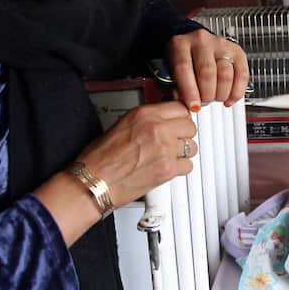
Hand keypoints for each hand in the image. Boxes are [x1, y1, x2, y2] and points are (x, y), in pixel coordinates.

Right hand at [79, 101, 197, 207]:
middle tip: (174, 141)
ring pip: (192, 146)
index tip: (179, 123)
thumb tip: (165, 118)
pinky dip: (180, 168)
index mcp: (145, 114)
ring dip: (183, 152)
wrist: (95, 181)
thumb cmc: (101, 157)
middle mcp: (157, 129)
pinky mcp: (168, 169)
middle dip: (183, 134)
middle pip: (190, 127)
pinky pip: (188, 166)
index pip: (180, 108)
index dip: (180, 117)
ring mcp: (165, 149)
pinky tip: (167, 167)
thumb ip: (148, 119)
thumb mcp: (123, 124)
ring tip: (169, 155)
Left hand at [167, 29, 249, 109]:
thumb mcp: (169, 71)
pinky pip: (242, 75)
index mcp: (180, 44)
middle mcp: (201, 41)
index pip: (184, 67)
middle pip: (207, 72)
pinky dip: (236, 92)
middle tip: (203, 103)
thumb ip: (173, 87)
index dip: (189, 91)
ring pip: (225, 74)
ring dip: (221, 94)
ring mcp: (221, 45)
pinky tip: (228, 98)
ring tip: (214, 98)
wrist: (194, 45)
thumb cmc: (181, 61)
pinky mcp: (237, 52)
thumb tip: (184, 103)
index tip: (193, 107)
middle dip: (206, 95)